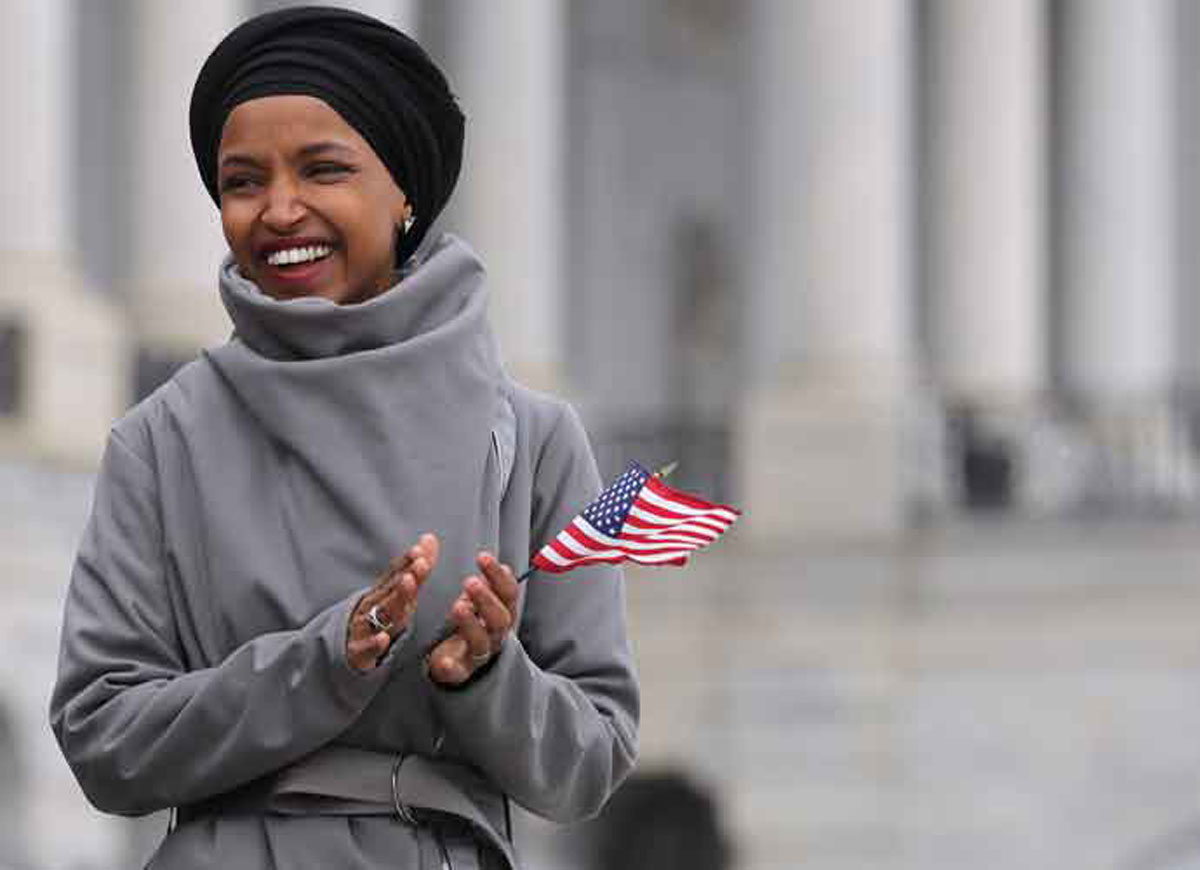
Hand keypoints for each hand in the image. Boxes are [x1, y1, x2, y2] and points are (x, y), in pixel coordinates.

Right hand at [347, 533, 439, 671]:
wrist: (347, 648)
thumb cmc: (380, 616)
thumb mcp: (399, 594)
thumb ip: (416, 568)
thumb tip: (430, 538)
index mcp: (383, 592)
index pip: (395, 574)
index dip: (407, 562)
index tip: (420, 550)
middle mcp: (372, 605)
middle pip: (391, 590)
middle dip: (406, 577)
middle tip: (421, 564)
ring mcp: (364, 626)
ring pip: (381, 614)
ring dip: (395, 600)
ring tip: (409, 585)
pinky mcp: (358, 651)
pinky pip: (365, 647)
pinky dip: (373, 643)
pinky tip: (383, 639)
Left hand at [426, 552, 518, 685]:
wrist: (464, 661)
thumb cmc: (474, 623)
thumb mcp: (481, 601)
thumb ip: (488, 584)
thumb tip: (495, 562)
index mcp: (503, 614)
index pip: (508, 593)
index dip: (498, 576)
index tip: (482, 556)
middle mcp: (496, 635)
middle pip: (499, 619)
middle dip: (486, 599)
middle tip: (469, 581)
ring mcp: (479, 655)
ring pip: (481, 642)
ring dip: (471, 624)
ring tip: (457, 606)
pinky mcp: (460, 672)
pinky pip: (457, 672)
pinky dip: (452, 666)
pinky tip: (444, 661)